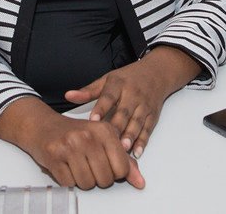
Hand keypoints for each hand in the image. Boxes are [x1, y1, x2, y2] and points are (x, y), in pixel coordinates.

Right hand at [0, 97, 143, 189]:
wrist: (42, 125)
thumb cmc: (75, 133)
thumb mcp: (103, 140)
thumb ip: (124, 160)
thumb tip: (140, 182)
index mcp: (105, 130)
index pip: (122, 168)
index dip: (114, 173)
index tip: (106, 165)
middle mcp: (88, 136)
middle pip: (105, 179)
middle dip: (98, 179)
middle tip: (89, 166)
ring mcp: (70, 145)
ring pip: (87, 184)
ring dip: (82, 181)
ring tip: (77, 166)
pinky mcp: (54, 156)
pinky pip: (69, 184)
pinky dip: (68, 181)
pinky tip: (66, 166)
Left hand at [64, 46, 199, 158]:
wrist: (156, 73)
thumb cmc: (128, 78)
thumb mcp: (107, 79)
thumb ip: (88, 91)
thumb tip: (68, 96)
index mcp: (118, 84)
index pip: (108, 97)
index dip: (101, 108)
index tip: (92, 120)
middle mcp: (132, 95)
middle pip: (124, 112)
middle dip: (116, 127)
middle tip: (107, 141)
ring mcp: (143, 105)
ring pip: (136, 122)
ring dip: (130, 136)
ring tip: (122, 149)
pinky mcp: (152, 115)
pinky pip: (147, 129)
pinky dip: (143, 141)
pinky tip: (137, 152)